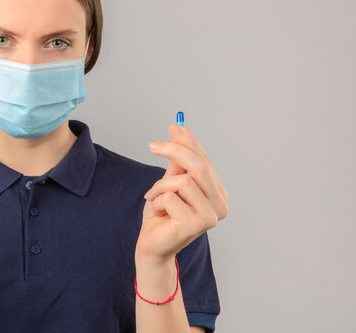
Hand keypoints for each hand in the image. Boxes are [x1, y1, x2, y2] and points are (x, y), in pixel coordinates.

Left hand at [135, 123, 228, 265]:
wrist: (152, 246)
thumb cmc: (161, 215)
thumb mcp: (169, 183)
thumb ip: (177, 163)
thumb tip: (178, 130)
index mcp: (217, 192)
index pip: (205, 160)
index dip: (189, 142)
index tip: (173, 127)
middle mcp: (220, 204)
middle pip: (200, 166)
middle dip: (174, 151)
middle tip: (152, 146)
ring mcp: (211, 217)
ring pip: (182, 181)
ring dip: (160, 186)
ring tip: (153, 198)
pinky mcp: (196, 225)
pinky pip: (170, 197)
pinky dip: (157, 201)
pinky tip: (158, 213)